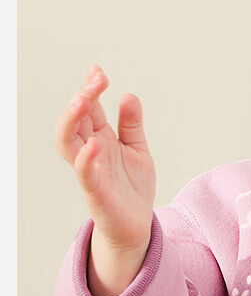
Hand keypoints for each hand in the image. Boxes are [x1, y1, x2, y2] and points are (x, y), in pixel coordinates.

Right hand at [54, 65, 155, 251]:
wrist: (138, 225)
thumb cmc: (133, 187)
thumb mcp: (138, 149)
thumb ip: (132, 124)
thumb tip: (128, 95)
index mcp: (100, 138)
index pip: (89, 109)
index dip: (90, 88)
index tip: (97, 71)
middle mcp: (91, 151)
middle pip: (75, 119)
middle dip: (82, 97)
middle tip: (96, 81)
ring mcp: (90, 170)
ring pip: (67, 142)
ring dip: (71, 120)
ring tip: (83, 101)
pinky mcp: (95, 191)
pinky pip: (83, 173)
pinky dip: (85, 158)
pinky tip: (94, 144)